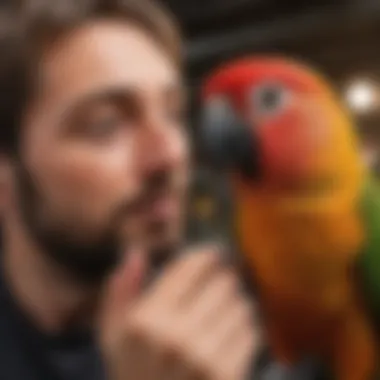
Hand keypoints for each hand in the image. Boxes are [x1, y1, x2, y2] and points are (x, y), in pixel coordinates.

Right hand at [99, 246, 259, 379]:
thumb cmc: (133, 373)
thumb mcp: (112, 334)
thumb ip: (120, 291)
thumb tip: (137, 253)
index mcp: (146, 320)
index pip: (189, 268)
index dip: (208, 255)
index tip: (215, 255)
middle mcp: (175, 336)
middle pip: (222, 283)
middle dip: (225, 279)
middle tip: (223, 283)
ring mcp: (204, 358)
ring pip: (240, 305)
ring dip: (236, 303)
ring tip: (225, 311)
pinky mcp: (227, 376)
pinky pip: (251, 332)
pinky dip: (245, 328)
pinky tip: (231, 335)